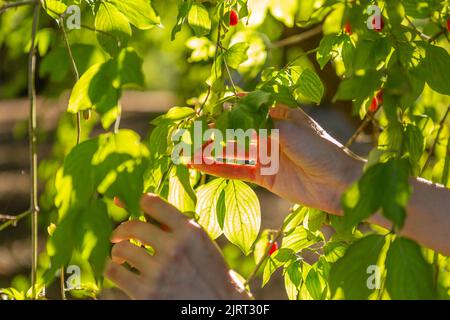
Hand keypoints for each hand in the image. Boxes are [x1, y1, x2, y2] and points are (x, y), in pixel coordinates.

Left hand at [104, 194, 246, 299]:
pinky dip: (113, 272)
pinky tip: (120, 273)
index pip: (154, 203)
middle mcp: (174, 248)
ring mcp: (159, 272)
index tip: (139, 208)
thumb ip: (176, 226)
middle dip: (121, 230)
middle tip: (118, 236)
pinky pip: (114, 274)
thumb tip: (144, 206)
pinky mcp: (146, 293)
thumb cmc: (209, 271)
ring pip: (120, 250)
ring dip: (118, 252)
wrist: (218, 304)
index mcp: (190, 231)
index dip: (142, 202)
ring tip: (121, 257)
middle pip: (132, 226)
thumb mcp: (201, 242)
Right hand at [191, 105, 363, 214]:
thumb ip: (258, 125)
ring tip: (186, 152)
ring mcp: (265, 155)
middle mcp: (269, 133)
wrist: (338, 185)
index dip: (225, 108)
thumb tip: (229, 113)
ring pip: (231, 151)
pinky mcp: (263, 175)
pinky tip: (200, 166)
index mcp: (279, 115)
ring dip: (210, 152)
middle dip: (212, 132)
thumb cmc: (319, 150)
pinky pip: (236, 170)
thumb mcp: (289, 131)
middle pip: (235, 131)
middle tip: (188, 134)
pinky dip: (218, 168)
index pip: (246, 107)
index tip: (204, 109)